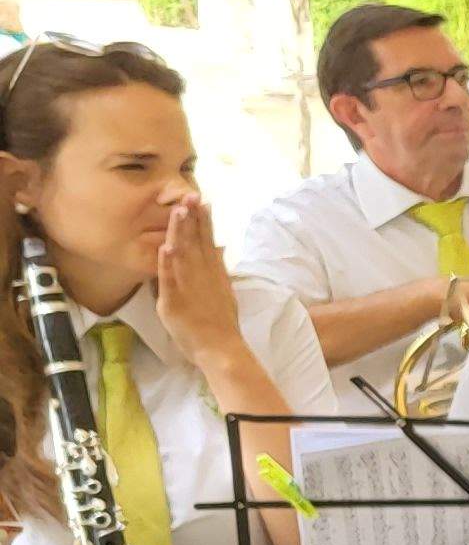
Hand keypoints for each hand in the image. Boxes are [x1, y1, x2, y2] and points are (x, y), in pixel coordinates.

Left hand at [148, 196, 242, 370]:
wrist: (222, 349)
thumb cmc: (221, 325)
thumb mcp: (225, 291)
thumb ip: (219, 270)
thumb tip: (219, 249)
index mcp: (214, 274)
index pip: (208, 242)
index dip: (204, 221)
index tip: (202, 201)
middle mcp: (203, 276)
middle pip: (196, 242)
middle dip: (192, 218)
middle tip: (190, 194)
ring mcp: (189, 287)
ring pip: (184, 255)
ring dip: (180, 232)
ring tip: (178, 211)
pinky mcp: (175, 301)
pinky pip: (170, 279)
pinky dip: (168, 263)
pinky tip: (167, 247)